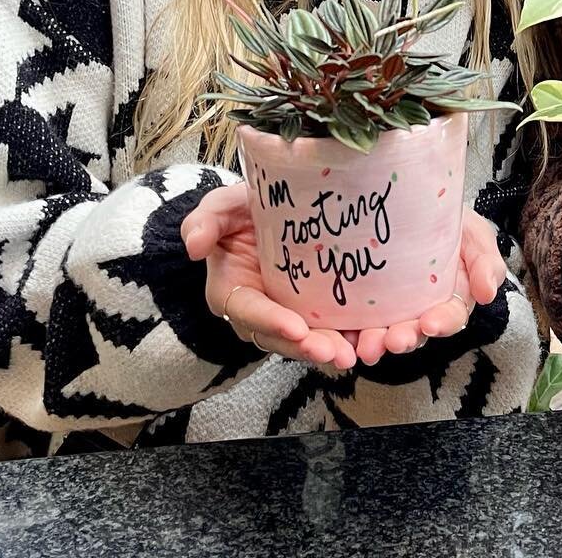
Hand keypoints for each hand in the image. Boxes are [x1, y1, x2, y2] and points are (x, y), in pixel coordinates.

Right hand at [181, 184, 355, 371]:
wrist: (269, 209)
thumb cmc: (240, 211)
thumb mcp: (220, 207)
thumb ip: (206, 221)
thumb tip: (194, 246)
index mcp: (231, 293)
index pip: (249, 312)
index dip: (271, 322)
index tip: (297, 328)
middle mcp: (258, 312)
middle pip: (280, 337)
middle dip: (306, 347)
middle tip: (334, 351)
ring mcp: (286, 314)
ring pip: (306, 340)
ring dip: (329, 349)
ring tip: (352, 353)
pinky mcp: (312, 311)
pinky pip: (327, 329)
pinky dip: (346, 336)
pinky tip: (367, 339)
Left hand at [354, 210, 505, 364]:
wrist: (415, 200)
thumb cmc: (452, 223)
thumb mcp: (476, 235)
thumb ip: (486, 262)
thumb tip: (488, 293)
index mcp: (452, 299)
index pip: (451, 317)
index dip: (442, 323)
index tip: (430, 324)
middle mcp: (421, 310)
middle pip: (414, 332)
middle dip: (404, 338)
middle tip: (392, 341)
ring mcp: (392, 309)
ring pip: (384, 333)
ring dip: (375, 342)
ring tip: (365, 346)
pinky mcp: (364, 303)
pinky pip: (355, 323)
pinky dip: (348, 334)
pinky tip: (342, 337)